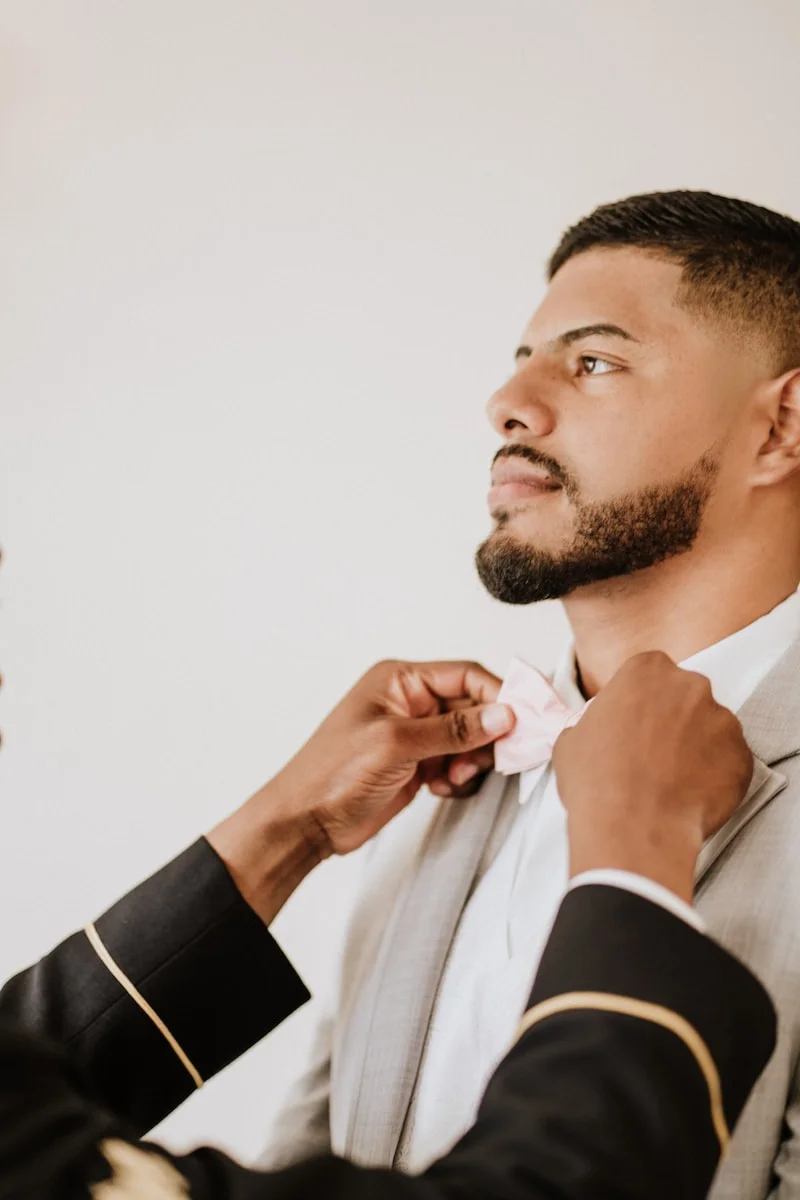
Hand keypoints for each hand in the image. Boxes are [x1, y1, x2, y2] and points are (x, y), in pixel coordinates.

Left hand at [208, 659, 513, 921]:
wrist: (306, 822)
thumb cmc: (332, 774)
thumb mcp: (397, 745)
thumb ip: (454, 730)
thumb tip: (503, 715)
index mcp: (400, 681)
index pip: (466, 676)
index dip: (499, 695)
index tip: (525, 719)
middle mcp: (410, 703)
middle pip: (474, 708)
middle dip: (487, 735)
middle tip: (497, 758)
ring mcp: (415, 735)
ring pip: (470, 739)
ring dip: (473, 760)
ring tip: (453, 778)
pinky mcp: (417, 764)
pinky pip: (458, 763)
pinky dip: (459, 778)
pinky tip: (441, 789)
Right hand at [552, 651, 752, 903]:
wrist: (632, 830)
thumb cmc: (596, 782)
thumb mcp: (572, 738)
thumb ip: (596, 721)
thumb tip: (601, 730)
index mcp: (647, 670)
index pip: (649, 673)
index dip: (640, 701)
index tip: (634, 724)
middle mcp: (691, 686)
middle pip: (684, 696)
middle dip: (672, 719)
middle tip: (652, 753)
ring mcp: (722, 720)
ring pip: (710, 728)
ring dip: (695, 747)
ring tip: (670, 780)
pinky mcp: (742, 756)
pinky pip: (729, 761)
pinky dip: (714, 775)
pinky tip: (688, 795)